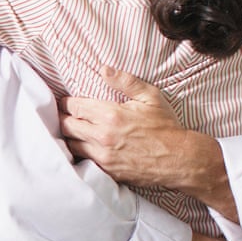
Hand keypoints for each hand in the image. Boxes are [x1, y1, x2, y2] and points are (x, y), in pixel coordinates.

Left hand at [58, 67, 183, 186]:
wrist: (179, 159)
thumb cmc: (166, 126)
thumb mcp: (150, 96)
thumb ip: (125, 81)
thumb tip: (104, 69)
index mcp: (110, 115)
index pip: (74, 106)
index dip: (66, 102)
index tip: (66, 101)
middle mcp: (102, 136)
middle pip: (66, 126)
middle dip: (62, 118)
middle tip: (62, 114)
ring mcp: (103, 156)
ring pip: (70, 145)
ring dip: (68, 137)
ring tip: (70, 130)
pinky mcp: (106, 171)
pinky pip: (82, 161)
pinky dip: (78, 153)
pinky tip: (81, 147)